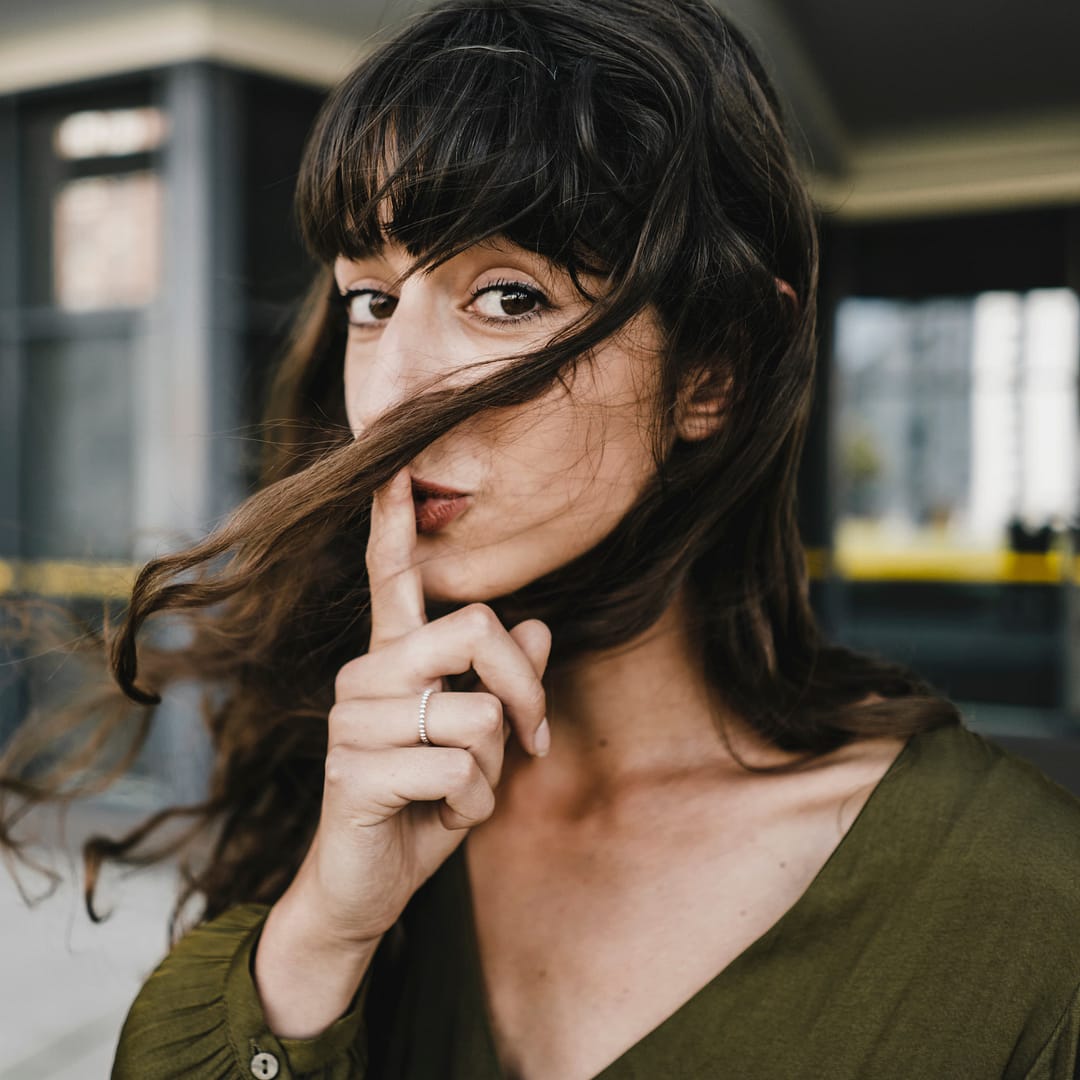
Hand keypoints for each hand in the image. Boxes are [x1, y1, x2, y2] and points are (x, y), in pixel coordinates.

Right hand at [283, 467, 551, 946]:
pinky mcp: (356, 770)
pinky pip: (460, 771)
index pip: (392, 581)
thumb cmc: (425, 803)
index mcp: (393, 661)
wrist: (368, 886)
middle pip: (475, 629)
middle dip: (526, 689)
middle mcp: (366, 676)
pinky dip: (473, 806)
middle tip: (533, 739)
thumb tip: (539, 627)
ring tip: (459, 790)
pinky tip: (440, 816)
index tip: (396, 469)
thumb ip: (500, 686)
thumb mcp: (478, 744)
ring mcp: (355, 721)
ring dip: (493, 770)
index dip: (394, 526)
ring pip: (478, 715)